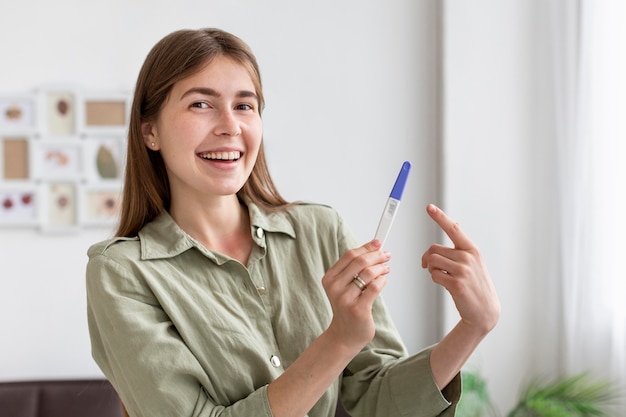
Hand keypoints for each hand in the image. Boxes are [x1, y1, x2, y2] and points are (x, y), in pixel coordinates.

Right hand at [321, 240, 390, 351]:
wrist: (344, 335)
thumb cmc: (348, 308)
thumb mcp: (344, 286)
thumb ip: (354, 269)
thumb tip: (374, 249)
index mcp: (330, 278)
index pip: (349, 255)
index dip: (366, 247)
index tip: (378, 243)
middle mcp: (335, 287)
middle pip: (359, 261)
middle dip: (376, 255)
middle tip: (386, 255)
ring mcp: (345, 299)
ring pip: (368, 273)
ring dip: (381, 268)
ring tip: (386, 269)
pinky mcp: (358, 309)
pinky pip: (374, 287)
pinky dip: (382, 281)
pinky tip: (383, 281)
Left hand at [421, 204, 499, 333]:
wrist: (484, 310)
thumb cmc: (476, 285)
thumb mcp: (474, 262)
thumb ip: (462, 247)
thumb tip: (456, 225)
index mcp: (472, 249)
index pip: (453, 229)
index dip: (440, 217)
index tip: (429, 207)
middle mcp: (468, 257)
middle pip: (434, 249)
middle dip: (427, 258)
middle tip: (428, 267)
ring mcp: (463, 270)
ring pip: (432, 261)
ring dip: (430, 269)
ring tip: (441, 276)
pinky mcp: (457, 284)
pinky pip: (434, 275)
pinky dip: (434, 279)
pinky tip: (444, 283)